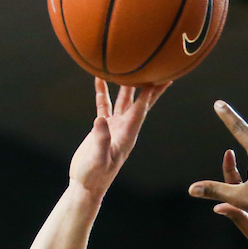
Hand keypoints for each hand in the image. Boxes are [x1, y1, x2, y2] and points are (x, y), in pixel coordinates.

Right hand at [69, 78, 170, 198]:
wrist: (86, 185)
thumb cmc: (94, 176)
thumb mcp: (98, 160)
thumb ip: (100, 140)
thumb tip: (100, 119)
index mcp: (127, 135)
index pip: (140, 110)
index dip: (148, 94)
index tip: (159, 77)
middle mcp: (124, 128)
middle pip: (139, 102)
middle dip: (150, 85)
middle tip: (161, 67)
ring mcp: (114, 127)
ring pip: (123, 100)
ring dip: (127, 83)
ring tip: (131, 63)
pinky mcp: (102, 127)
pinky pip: (104, 105)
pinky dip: (102, 91)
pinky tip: (100, 78)